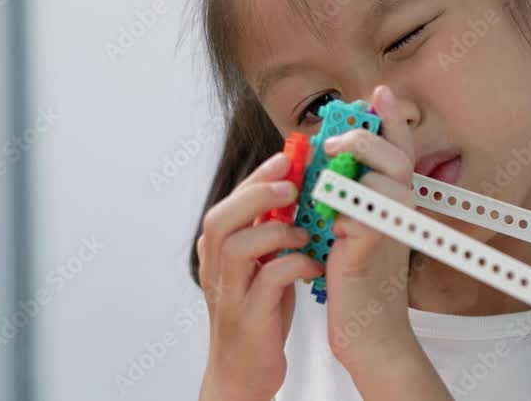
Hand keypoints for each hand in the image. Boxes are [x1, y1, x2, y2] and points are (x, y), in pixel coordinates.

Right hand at [196, 152, 324, 400]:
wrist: (244, 371)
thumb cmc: (260, 312)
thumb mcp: (262, 264)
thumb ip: (269, 230)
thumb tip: (296, 187)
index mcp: (217, 250)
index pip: (230, 202)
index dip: (258, 176)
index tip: (288, 158)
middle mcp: (215, 268)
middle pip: (220, 218)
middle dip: (257, 194)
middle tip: (292, 185)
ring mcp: (228, 293)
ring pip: (236, 246)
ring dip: (276, 231)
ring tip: (304, 233)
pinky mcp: (248, 317)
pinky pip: (267, 281)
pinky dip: (295, 266)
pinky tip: (315, 266)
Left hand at [321, 85, 420, 371]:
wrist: (369, 336)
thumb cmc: (358, 285)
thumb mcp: (352, 232)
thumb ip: (349, 196)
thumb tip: (329, 161)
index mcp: (395, 205)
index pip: (401, 152)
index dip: (393, 120)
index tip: (381, 93)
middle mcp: (401, 214)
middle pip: (398, 157)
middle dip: (366, 138)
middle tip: (333, 141)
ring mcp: (390, 232)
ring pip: (386, 180)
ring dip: (354, 167)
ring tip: (324, 173)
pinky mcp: (371, 252)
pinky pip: (364, 213)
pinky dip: (341, 205)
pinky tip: (324, 212)